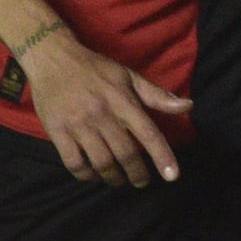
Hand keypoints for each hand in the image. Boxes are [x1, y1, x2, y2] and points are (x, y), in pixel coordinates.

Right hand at [19, 34, 188, 187]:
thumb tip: (188, 106)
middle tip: (142, 182)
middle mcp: (102, 115)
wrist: (52, 59)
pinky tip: (93, 175)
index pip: (148, 133)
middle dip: (137, 174)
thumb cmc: (95, 69)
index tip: (172, 176)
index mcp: (123, 101)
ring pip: (101, 162)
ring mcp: (78, 124)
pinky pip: (73, 163)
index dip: (162, 156)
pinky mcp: (57, 131)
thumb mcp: (129, 76)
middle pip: (125, 154)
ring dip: (113, 178)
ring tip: (119, 180)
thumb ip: (157, 95)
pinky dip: (85, 175)